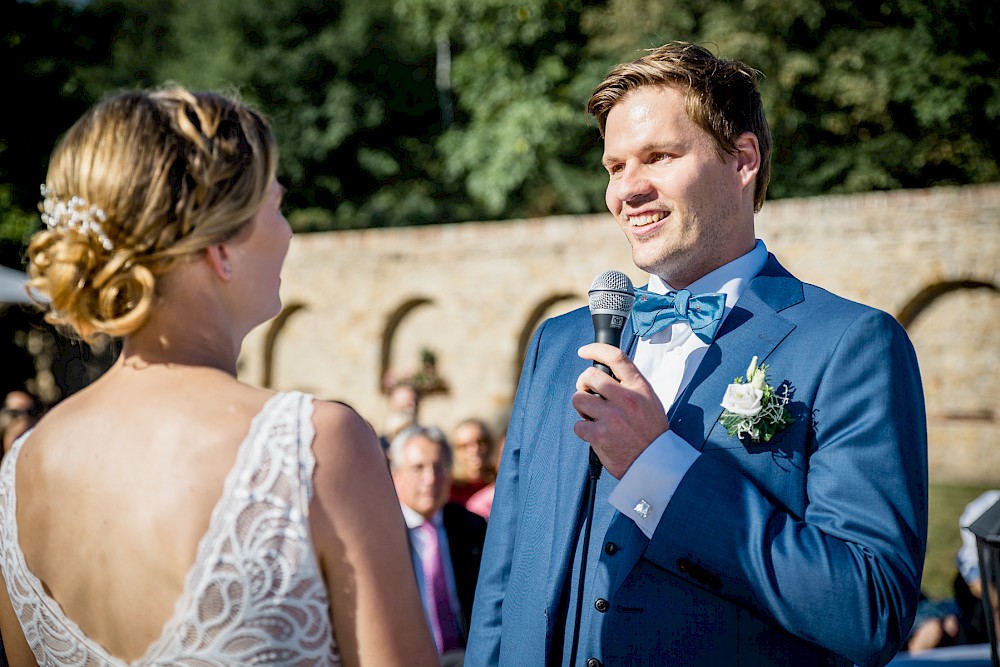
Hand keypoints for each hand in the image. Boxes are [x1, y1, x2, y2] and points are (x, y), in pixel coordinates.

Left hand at [572, 343, 668, 478]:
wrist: (656, 464)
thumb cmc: (651, 433)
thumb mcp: (650, 402)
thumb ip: (630, 387)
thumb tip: (607, 376)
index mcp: (640, 388)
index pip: (616, 357)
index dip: (596, 349)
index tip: (584, 351)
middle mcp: (626, 399)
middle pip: (589, 376)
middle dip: (583, 385)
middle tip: (589, 395)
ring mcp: (612, 417)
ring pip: (579, 399)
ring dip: (582, 408)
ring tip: (594, 417)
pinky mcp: (600, 435)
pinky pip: (578, 424)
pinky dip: (584, 430)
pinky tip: (596, 435)